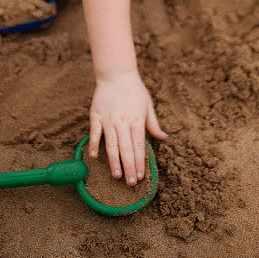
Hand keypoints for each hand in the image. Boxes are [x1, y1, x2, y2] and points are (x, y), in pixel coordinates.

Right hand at [88, 70, 167, 185]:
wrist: (116, 73)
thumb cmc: (134, 90)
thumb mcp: (148, 105)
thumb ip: (153, 123)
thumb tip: (164, 137)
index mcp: (136, 120)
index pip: (139, 146)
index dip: (140, 162)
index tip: (141, 176)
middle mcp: (123, 122)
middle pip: (126, 149)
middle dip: (129, 167)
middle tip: (131, 184)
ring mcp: (109, 119)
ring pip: (111, 144)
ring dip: (114, 161)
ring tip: (117, 176)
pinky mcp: (96, 115)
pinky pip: (94, 132)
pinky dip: (94, 144)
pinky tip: (93, 157)